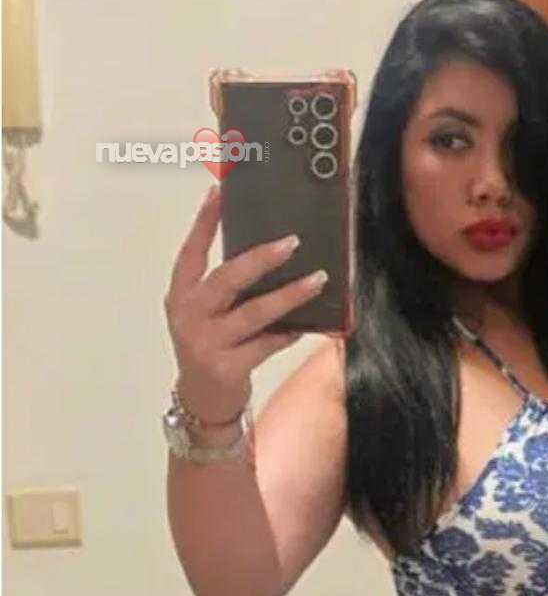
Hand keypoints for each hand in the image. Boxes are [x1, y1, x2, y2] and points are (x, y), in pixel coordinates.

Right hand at [164, 184, 327, 423]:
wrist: (201, 403)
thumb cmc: (210, 349)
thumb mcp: (206, 315)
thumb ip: (226, 289)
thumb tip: (268, 254)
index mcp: (181, 295)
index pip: (191, 252)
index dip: (204, 223)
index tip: (220, 192)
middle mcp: (189, 316)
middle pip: (226, 279)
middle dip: (260, 259)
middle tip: (292, 242)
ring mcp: (207, 344)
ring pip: (253, 313)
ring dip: (288, 296)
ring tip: (317, 280)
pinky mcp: (227, 368)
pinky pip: (265, 345)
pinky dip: (288, 333)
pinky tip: (309, 324)